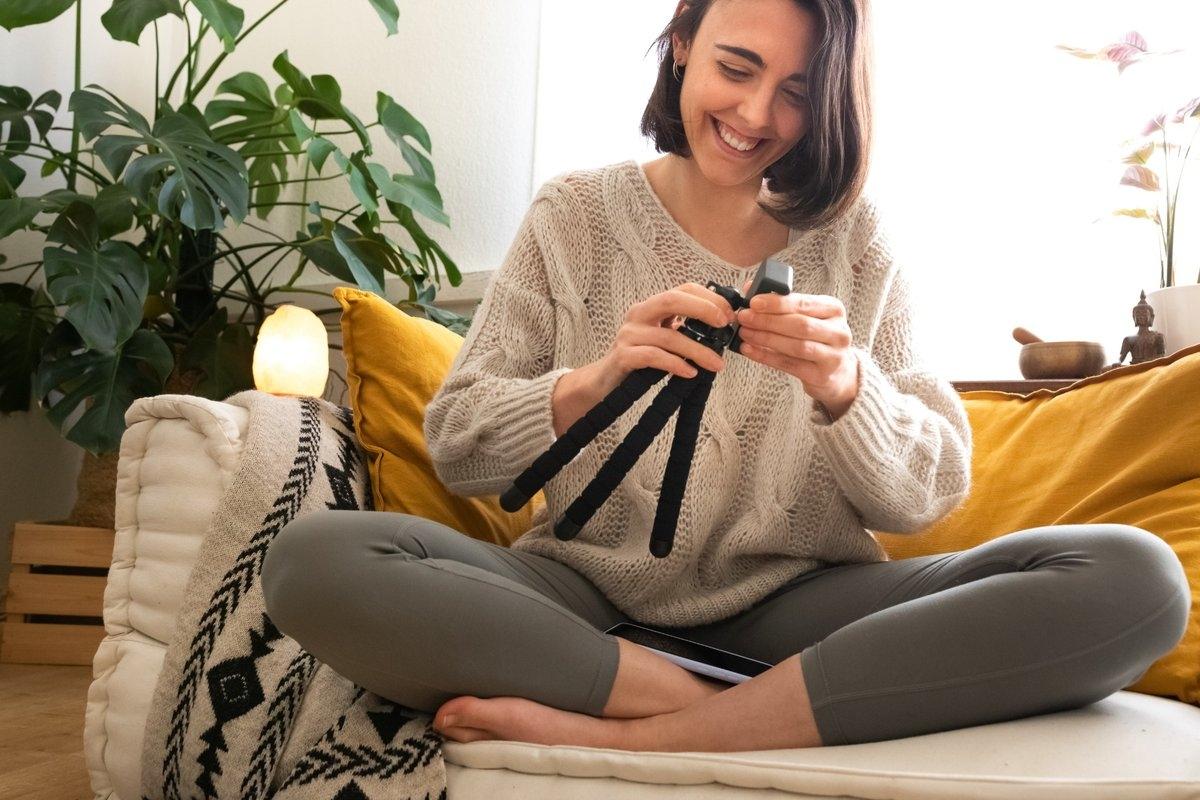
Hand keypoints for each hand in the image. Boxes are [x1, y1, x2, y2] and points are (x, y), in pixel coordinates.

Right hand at [598, 282, 736, 390]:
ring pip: (668, 336)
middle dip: (703, 309)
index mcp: (651, 307)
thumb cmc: (640, 359)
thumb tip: (721, 329)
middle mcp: (638, 314)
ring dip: (697, 350)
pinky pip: (653, 356)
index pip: (682, 289)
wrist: (605, 381)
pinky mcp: (623, 356)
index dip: (709, 298)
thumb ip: (684, 330)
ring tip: (717, 364)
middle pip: (672, 300)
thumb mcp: (662, 338)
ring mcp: (628, 334)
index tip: (729, 315)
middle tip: (725, 324)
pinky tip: (691, 373)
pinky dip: (675, 364)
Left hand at [734, 279, 859, 418]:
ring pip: (796, 346)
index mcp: (834, 309)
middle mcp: (838, 332)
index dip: (777, 303)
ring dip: (766, 338)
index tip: (754, 302)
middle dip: (768, 321)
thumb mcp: (807, 316)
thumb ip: (782, 302)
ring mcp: (833, 356)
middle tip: (744, 318)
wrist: (837, 372)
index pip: (803, 303)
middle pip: (800, 325)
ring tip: (745, 333)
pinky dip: (766, 357)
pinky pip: (789, 365)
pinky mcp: (822, 376)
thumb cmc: (817, 337)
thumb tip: (750, 288)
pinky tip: (750, 350)